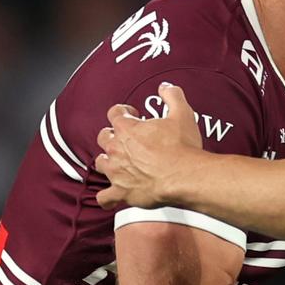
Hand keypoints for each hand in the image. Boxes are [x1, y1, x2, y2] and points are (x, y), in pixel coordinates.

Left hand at [95, 83, 202, 208]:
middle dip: (112, 135)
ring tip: (118, 161)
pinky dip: (107, 196)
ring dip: (107, 161)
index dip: (123, 111)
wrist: (184, 176)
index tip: (132, 113)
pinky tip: (112, 195)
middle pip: (103, 137)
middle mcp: (117, 149)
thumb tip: (166, 87)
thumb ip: (172, 96)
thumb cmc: (182, 148)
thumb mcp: (182, 113)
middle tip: (125, 137)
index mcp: (128, 128)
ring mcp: (117, 171)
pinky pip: (105, 197)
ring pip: (100, 163)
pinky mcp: (122, 192)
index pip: (115, 113)